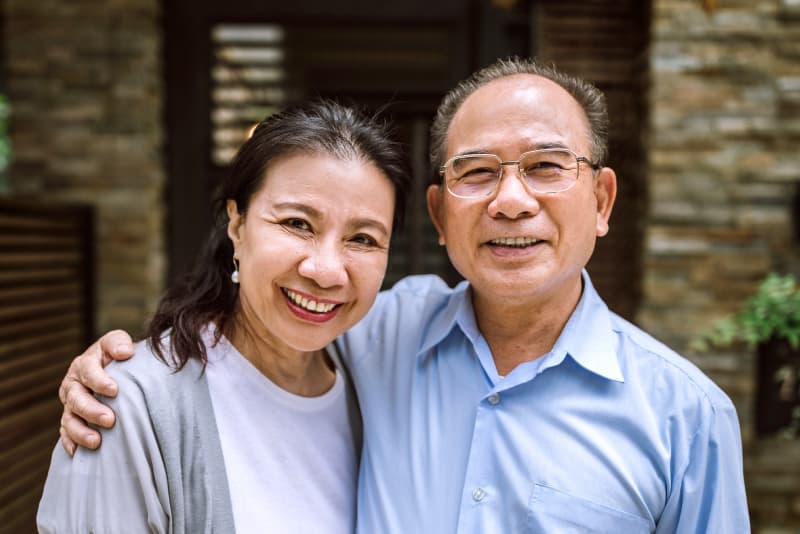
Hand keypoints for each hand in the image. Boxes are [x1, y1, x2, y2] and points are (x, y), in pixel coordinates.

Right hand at [58, 330, 134, 454]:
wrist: (115, 369)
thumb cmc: (118, 356)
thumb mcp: (117, 342)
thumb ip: (118, 343)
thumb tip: (124, 352)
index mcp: (84, 364)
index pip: (88, 371)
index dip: (99, 380)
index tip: (114, 390)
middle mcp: (73, 384)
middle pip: (76, 399)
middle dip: (91, 410)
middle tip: (110, 420)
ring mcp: (70, 404)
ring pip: (69, 419)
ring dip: (81, 431)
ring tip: (96, 441)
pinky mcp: (71, 419)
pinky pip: (66, 433)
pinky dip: (70, 442)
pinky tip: (78, 452)